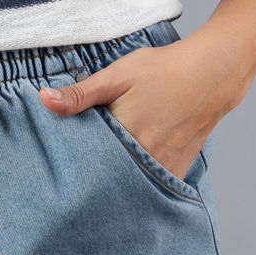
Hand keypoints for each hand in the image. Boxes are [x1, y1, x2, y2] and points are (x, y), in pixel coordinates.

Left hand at [37, 35, 224, 183]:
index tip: (59, 166)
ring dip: (115, 181)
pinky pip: (152, 185)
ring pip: (130, 184)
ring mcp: (164, 168)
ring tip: (99, 178)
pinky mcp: (178, 168)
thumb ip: (80, 94)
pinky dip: (138, 182)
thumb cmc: (162, 70)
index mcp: (126, 138)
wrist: (213, 73)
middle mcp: (146, 160)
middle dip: (92, 178)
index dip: (73, 164)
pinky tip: (127, 174)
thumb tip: (43, 99)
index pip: (88, 163)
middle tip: (74, 177)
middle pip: (108, 178)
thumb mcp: (116, 75)